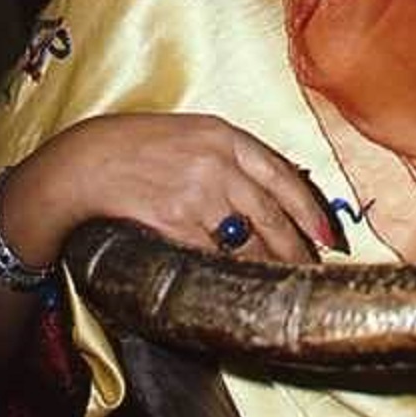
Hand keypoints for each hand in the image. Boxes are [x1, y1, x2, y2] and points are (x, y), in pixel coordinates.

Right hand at [1, 113, 333, 266]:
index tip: (328, 235)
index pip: (283, 176)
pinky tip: (240, 282)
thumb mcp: (195, 134)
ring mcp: (196, 193)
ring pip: (247, 238)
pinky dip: (230, 271)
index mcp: (227, 136)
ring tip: (282, 281)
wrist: (87, 161)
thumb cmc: (142, 146)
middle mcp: (218, 163)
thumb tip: (276, 189)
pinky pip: (213, 254)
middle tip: (311, 269)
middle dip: (296, 247)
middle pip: (271, 213)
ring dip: (268, 264)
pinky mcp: (173, 221)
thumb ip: (235, 157)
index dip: (309, 210)